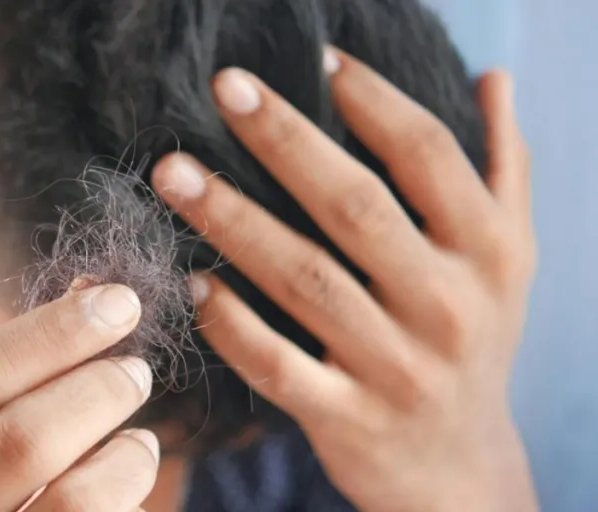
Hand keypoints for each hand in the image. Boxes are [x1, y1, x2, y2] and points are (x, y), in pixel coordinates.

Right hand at [0, 285, 159, 510]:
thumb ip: (12, 372)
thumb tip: (93, 293)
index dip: (55, 331)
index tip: (119, 301)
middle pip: (23, 436)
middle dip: (97, 389)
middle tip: (134, 371)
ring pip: (74, 499)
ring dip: (126, 458)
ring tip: (140, 444)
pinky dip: (126, 502)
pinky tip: (127, 491)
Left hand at [151, 49, 536, 511]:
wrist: (460, 466)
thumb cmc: (473, 340)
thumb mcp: (507, 259)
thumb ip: (502, 169)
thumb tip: (492, 78)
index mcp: (488, 252)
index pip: (428, 156)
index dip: (373, 101)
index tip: (317, 58)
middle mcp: (447, 305)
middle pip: (355, 206)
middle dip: (283, 140)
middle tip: (223, 88)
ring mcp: (396, 366)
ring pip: (304, 279)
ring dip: (233, 220)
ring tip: (173, 173)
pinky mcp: (346, 418)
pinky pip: (277, 365)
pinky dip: (232, 324)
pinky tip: (192, 283)